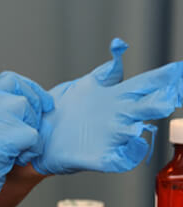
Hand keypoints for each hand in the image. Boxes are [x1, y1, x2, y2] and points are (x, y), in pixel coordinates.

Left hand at [28, 38, 182, 174]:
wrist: (38, 137)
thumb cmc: (61, 112)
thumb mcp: (82, 86)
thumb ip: (103, 73)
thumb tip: (119, 49)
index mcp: (114, 98)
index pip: (146, 84)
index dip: (164, 77)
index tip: (180, 70)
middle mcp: (118, 117)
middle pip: (146, 105)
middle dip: (161, 98)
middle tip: (171, 92)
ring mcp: (111, 137)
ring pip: (135, 129)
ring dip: (145, 120)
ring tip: (157, 107)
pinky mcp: (100, 157)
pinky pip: (122, 157)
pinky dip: (131, 151)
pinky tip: (136, 142)